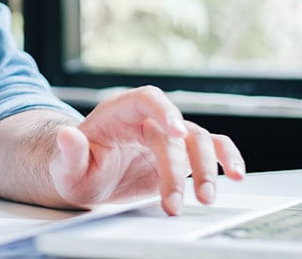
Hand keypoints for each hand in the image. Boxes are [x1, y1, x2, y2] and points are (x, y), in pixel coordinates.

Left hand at [49, 86, 243, 214]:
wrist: (88, 179)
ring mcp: (167, 136)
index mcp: (119, 113)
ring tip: (204, 199)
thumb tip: (66, 135)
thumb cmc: (76, 168)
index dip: (164, 111)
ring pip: (199, 140)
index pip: (146, 99)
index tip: (176, 132)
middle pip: (175, 132)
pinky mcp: (181, 155)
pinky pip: (212, 148)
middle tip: (175, 202)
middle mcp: (147, 120)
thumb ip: (69, 152)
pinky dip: (227, 158)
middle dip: (178, 168)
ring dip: (206, 169)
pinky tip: (236, 174)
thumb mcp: (65, 167)